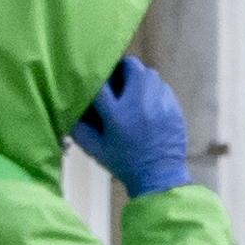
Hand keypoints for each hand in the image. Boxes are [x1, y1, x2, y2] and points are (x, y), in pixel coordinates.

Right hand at [70, 54, 190, 197]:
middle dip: (123, 68)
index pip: (102, 83)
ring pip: (150, 73)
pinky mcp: (174, 108)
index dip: (97, 74)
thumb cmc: (124, 164)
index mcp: (116, 115)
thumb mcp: (96, 150)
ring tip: (134, 91)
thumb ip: (79, 130)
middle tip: (119, 78)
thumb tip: (71, 110)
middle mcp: (139, 104)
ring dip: (140, 78)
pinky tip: (150, 104)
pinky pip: (163, 87)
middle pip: (131, 66)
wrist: (158, 177)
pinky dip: (154, 91)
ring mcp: (159, 104)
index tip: (96, 74)